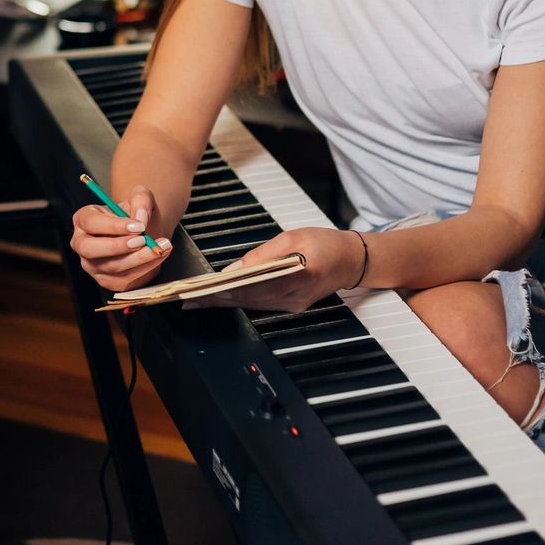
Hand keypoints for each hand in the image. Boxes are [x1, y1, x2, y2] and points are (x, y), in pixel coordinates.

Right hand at [71, 185, 169, 292]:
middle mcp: (82, 244)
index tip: (139, 226)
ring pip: (111, 267)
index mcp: (84, 219)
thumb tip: (140, 218)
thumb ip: (141, 199)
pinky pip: (124, 280)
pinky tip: (158, 256)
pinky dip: (144, 269)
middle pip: (90, 249)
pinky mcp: (107, 281)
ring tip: (161, 246)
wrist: (145, 234)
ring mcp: (92, 265)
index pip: (91, 223)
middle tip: (143, 240)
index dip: (114, 226)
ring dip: (139, 259)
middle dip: (118, 246)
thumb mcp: (141, 197)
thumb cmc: (137, 214)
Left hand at [213, 227, 364, 312]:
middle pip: (251, 300)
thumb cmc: (324, 243)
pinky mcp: (293, 307)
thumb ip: (261, 255)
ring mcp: (295, 305)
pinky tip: (225, 299)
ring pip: (254, 306)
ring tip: (202, 300)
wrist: (351, 260)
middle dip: (220, 300)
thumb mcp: (292, 237)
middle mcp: (296, 295)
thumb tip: (233, 270)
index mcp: (299, 274)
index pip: (255, 286)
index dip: (229, 290)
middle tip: (193, 299)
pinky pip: (263, 306)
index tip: (207, 291)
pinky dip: (243, 302)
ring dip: (228, 303)